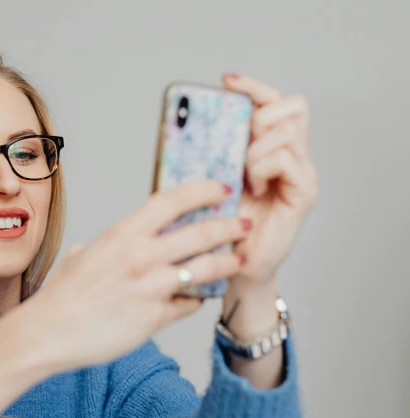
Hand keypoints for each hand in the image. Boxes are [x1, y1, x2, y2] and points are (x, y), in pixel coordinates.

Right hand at [23, 180, 249, 373]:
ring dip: (227, 263)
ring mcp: (150, 288)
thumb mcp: (82, 256)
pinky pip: (188, 305)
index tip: (221, 189)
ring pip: (205, 269)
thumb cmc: (60, 296)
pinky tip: (199, 298)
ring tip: (238, 260)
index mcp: (121, 235)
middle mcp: (140, 257)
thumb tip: (117, 243)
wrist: (47, 333)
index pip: (171, 201)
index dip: (201, 191)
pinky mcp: (154, 318)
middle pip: (200, 233)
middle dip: (229, 227)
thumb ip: (107, 246)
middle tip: (244, 224)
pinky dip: (196, 300)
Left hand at [222, 74, 318, 285]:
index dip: (253, 86)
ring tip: (243, 176)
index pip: (273, 102)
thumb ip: (211, 153)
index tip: (226, 81)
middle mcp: (293, 156)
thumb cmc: (221, 227)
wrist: (235, 268)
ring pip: (285, 131)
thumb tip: (183, 124)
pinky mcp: (304, 192)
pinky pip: (285, 159)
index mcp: (270, 148)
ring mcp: (301, 173)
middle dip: (260, 116)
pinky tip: (252, 189)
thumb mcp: (210, 180)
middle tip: (240, 145)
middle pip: (291, 106)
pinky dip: (263, 168)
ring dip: (255, 149)